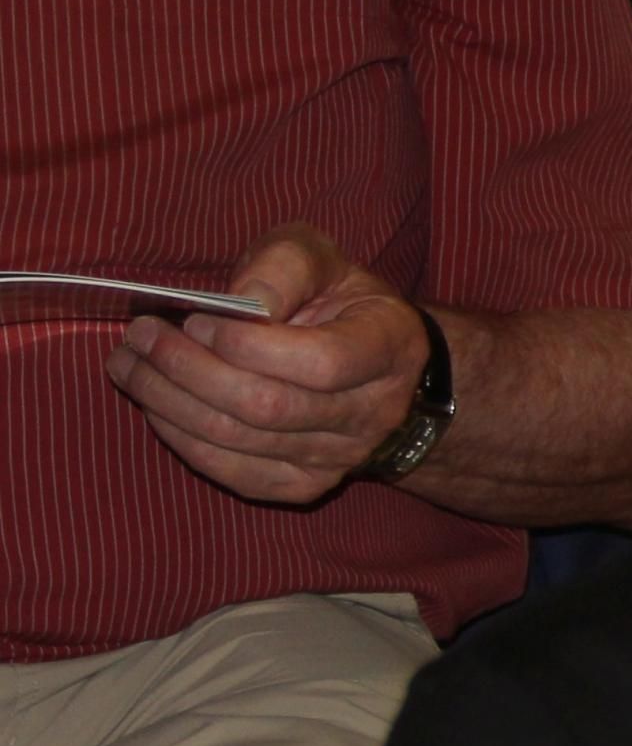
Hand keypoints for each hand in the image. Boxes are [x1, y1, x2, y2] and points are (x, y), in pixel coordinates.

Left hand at [105, 225, 433, 507]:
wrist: (379, 370)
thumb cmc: (338, 302)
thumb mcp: (320, 260)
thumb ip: (283, 266)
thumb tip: (239, 304)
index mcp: (388, 348)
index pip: (322, 364)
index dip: (250, 346)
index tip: (198, 319)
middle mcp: (372, 413)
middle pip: (268, 407)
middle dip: (188, 370)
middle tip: (141, 336)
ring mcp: (339, 457)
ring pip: (240, 440)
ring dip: (168, 401)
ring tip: (129, 364)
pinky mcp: (304, 485)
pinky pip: (232, 471)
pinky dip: (181, 438)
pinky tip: (156, 405)